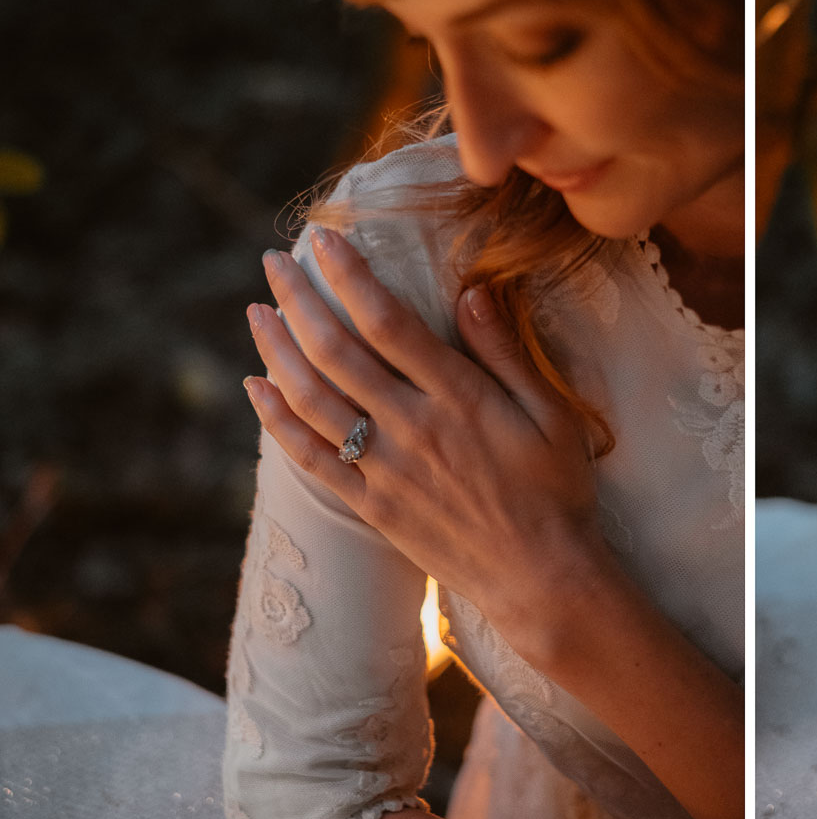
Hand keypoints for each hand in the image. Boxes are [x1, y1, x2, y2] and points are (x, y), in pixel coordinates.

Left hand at [242, 225, 615, 662]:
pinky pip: (311, 459)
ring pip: (312, 401)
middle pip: (336, 353)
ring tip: (257, 313)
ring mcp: (386, 471)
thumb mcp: (552, 414)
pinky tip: (256, 389)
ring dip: (276, 352)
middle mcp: (413, 429)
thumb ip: (506, 353)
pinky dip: (277, 422)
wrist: (543, 578)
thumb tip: (472, 292)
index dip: (351, 277)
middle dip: (298, 301)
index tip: (324, 240)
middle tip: (273, 263)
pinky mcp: (372, 507)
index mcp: (460, 399)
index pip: (390, 323)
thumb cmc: (559, 491)